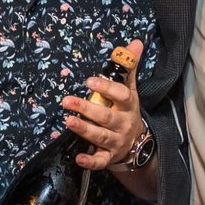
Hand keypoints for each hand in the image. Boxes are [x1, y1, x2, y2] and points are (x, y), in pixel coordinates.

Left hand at [66, 39, 146, 171]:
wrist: (137, 143)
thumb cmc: (126, 110)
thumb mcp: (129, 89)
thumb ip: (128, 66)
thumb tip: (136, 42)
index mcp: (129, 105)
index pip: (121, 96)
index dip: (106, 89)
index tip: (89, 81)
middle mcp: (124, 124)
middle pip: (107, 117)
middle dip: (87, 110)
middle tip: (67, 101)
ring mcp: (117, 142)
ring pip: (101, 137)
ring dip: (85, 130)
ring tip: (68, 121)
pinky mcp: (109, 157)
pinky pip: (101, 161)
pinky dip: (90, 162)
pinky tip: (78, 158)